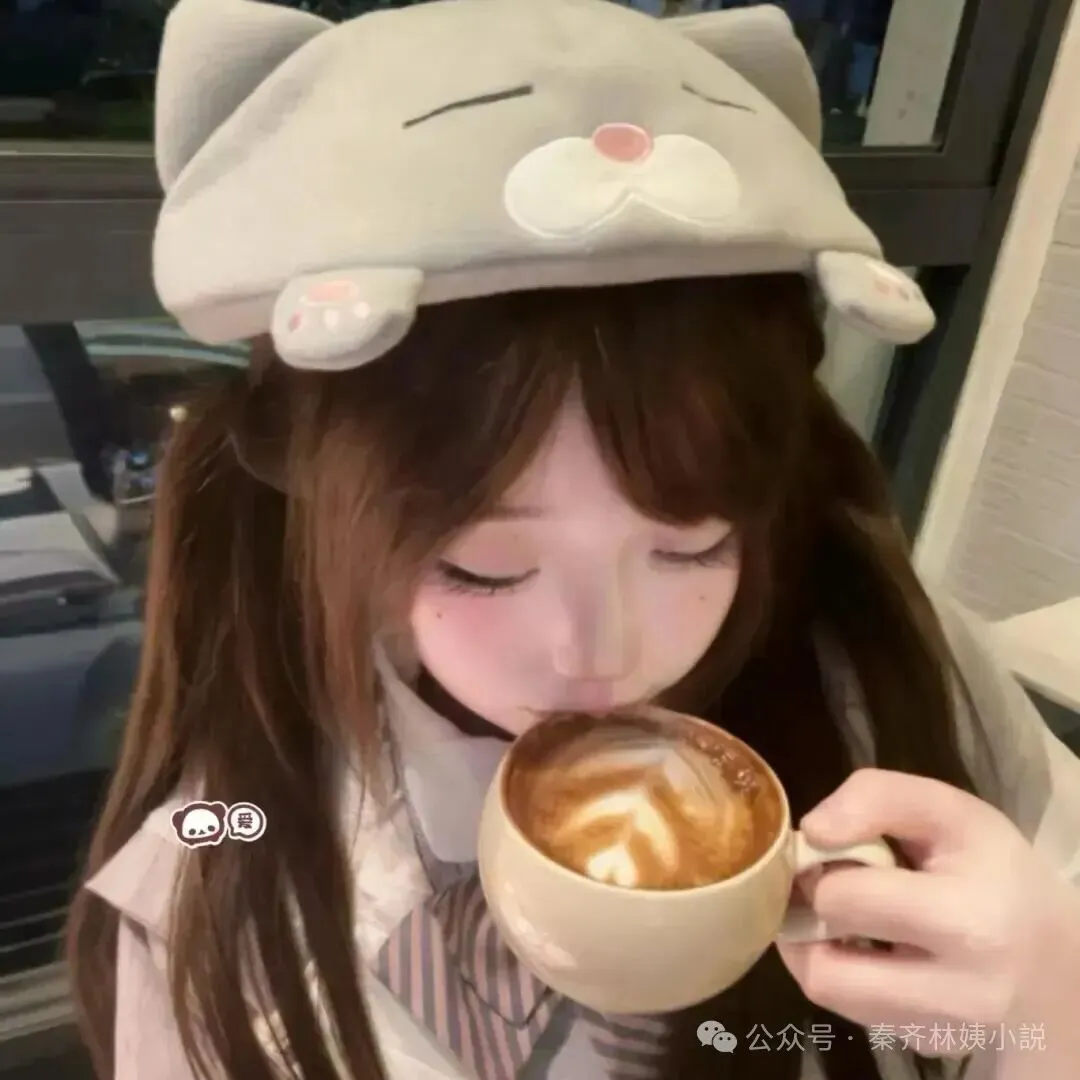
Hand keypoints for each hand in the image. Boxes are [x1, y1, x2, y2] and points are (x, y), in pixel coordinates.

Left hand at [777, 769, 1079, 1059]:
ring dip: (819, 951)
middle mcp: (958, 994)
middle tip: (832, 890)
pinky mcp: (931, 1046)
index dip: (823, 870)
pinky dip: (849, 978)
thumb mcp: (948, 810)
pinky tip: (877, 950)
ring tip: (846, 919)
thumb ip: (876, 798)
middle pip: (824, 969)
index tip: (837, 855)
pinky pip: (856, 1013)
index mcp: (967, 922)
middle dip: (815, 919)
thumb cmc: (995, 870)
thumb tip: (812, 831)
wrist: (1056, 955)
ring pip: (830, 996)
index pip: (842, 900)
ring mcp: (943, 1031)